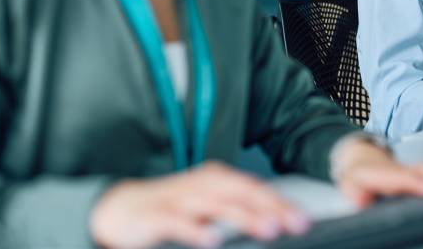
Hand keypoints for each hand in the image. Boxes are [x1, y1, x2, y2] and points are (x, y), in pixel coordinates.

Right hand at [90, 161, 310, 248]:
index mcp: (216, 180)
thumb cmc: (171, 210)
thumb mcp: (207, 208)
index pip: (254, 190)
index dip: (280, 203)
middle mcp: (201, 185)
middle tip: (295, 224)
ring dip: (244, 217)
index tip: (304, 220)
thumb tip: (274, 223)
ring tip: (268, 230)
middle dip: (271, 208)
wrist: (118, 208)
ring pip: (216, 205)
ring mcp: (179, 199)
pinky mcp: (156, 215)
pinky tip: (212, 241)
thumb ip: (236, 212)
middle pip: (241, 193)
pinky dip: (196, 230)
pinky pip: (178, 222)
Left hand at [331, 138, 422, 207]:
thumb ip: (354, 194)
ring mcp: (413, 169)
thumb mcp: (349, 186)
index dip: (416, 183)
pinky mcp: (422, 173)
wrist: (360, 160)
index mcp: (383, 174)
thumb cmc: (358, 178)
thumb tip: (360, 199)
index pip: (401, 178)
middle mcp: (402, 169)